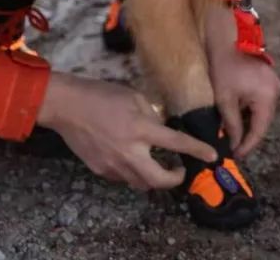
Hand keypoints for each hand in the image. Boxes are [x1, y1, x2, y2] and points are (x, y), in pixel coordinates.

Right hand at [36, 73, 216, 189]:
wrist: (67, 106)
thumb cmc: (102, 96)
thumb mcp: (135, 98)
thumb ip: (152, 116)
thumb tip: (161, 130)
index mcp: (141, 129)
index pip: (176, 143)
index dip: (197, 150)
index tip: (212, 156)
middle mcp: (129, 152)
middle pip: (159, 180)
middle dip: (174, 179)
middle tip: (180, 170)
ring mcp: (112, 164)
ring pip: (140, 183)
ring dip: (153, 178)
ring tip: (157, 164)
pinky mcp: (100, 169)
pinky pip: (123, 178)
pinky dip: (133, 173)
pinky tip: (133, 160)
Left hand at [206, 7, 279, 158]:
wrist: (227, 37)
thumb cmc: (224, 66)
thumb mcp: (224, 99)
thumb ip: (231, 125)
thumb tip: (233, 144)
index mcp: (267, 98)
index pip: (259, 131)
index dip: (247, 146)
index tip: (234, 156)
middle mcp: (275, 92)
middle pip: (262, 122)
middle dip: (246, 135)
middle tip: (230, 147)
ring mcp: (273, 84)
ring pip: (260, 112)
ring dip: (246, 122)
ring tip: (229, 132)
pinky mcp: (267, 79)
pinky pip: (259, 101)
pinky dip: (248, 110)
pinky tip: (234, 114)